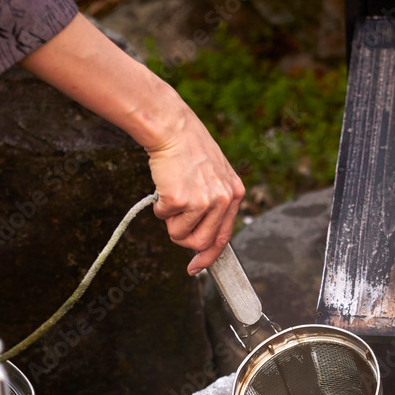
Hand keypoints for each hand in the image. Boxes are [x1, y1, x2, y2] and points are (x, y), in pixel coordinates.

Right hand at [148, 105, 244, 273]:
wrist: (172, 128)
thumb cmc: (189, 149)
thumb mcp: (215, 175)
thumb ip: (215, 204)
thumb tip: (202, 237)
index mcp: (235, 194)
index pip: (224, 237)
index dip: (209, 257)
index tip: (196, 267)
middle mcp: (223, 199)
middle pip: (202, 243)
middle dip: (184, 239)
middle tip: (176, 221)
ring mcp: (203, 201)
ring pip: (181, 235)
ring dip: (171, 223)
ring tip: (172, 197)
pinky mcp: (181, 199)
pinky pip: (164, 218)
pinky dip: (159, 207)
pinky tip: (164, 186)